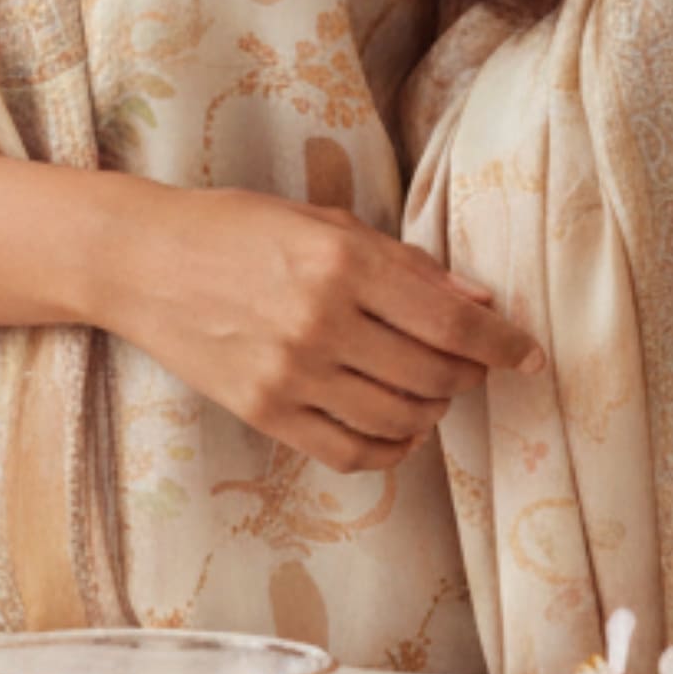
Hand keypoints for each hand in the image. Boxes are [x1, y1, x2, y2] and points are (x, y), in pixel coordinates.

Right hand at [93, 190, 544, 475]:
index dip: (502, 345)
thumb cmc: (236, 227)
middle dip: (468, 374)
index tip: (530, 355)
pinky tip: (397, 427)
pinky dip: (391, 448)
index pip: (451, 322)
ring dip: (432, 409)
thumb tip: (480, 302)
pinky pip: (352, 452)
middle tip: (471, 365)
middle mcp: (321, 320)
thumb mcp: (322, 221)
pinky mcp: (265, 412)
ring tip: (429, 390)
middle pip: (434, 374)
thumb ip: (403, 265)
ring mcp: (291, 373)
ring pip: (401, 417)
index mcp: (341, 260)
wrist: (142, 261)